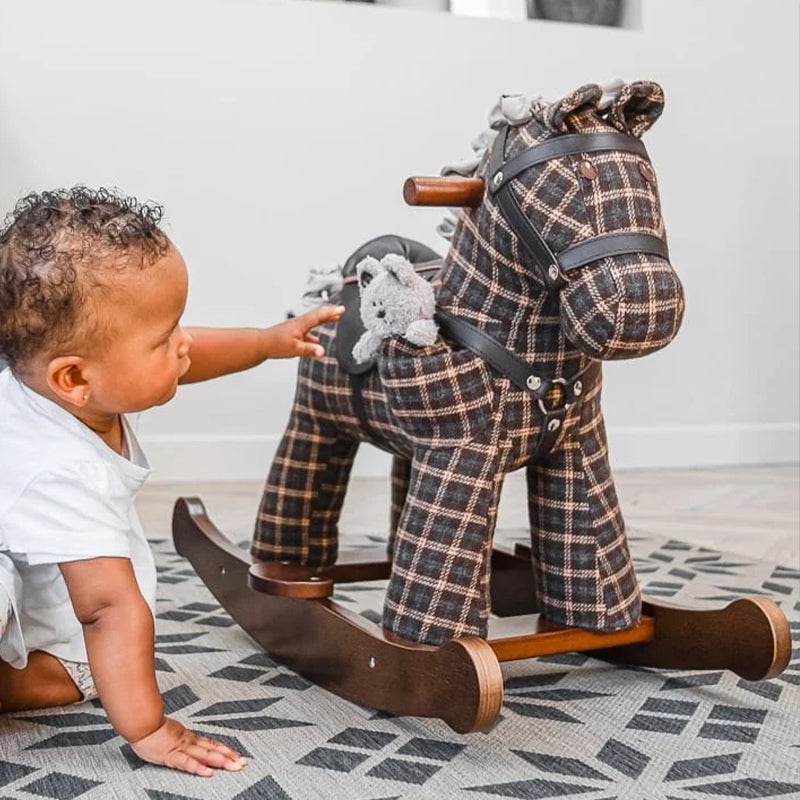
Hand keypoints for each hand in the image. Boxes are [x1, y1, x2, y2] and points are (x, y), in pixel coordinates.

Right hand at [131, 717, 246, 776]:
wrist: (141, 722)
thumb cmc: (150, 728)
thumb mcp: (169, 731)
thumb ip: (178, 734)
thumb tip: (181, 736)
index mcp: (189, 737)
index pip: (211, 744)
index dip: (225, 749)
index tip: (237, 755)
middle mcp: (189, 742)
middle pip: (212, 750)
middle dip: (229, 757)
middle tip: (243, 763)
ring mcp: (182, 748)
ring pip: (205, 755)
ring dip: (221, 761)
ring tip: (234, 766)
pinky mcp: (172, 755)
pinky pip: (187, 763)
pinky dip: (198, 768)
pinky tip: (209, 773)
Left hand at [259, 304, 344, 359]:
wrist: (260, 344)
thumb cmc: (275, 344)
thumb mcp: (295, 349)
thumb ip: (309, 350)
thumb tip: (322, 352)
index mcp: (301, 324)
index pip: (320, 315)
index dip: (332, 312)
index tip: (341, 310)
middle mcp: (299, 323)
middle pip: (317, 316)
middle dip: (330, 313)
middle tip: (340, 311)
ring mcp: (295, 328)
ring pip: (312, 322)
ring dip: (323, 320)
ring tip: (332, 319)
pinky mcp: (292, 333)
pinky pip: (306, 332)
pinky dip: (314, 334)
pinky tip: (315, 340)